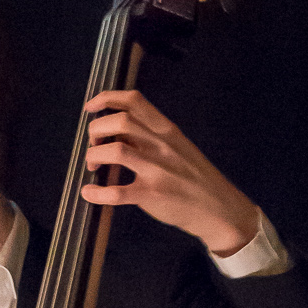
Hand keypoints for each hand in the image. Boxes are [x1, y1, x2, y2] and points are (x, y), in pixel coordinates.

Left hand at [81, 89, 259, 255]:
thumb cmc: (194, 178)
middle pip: (119, 121)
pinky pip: (117, 192)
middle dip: (96, 129)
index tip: (91, 108)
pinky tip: (89, 193)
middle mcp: (161, 145)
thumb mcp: (177, 147)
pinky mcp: (152, 195)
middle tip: (93, 144)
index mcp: (166, 130)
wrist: (218, 208)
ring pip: (116, 151)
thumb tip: (117, 130)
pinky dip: (97, 193)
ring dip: (94, 155)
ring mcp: (157, 170)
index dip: (106, 99)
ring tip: (93, 166)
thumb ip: (150, 136)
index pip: (133, 101)